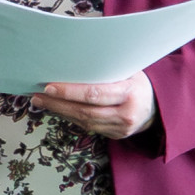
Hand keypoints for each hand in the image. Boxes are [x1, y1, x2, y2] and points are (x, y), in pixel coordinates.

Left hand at [33, 74, 156, 141]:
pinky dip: (70, 117)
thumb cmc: (139, 82)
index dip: (70, 91)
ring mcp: (120, 129)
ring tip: (41, 101)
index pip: (95, 94)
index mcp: (130, 94)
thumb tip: (73, 58)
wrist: (158, 107)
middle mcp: (126, 115)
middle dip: (58, 102)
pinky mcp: (113, 136)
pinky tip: (57, 108)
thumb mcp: (130, 70)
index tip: (49, 86)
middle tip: (37, 94)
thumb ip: (107, 68)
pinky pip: (87, 127)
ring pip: (84, 121)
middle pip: (85, 111)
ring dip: (60, 111)